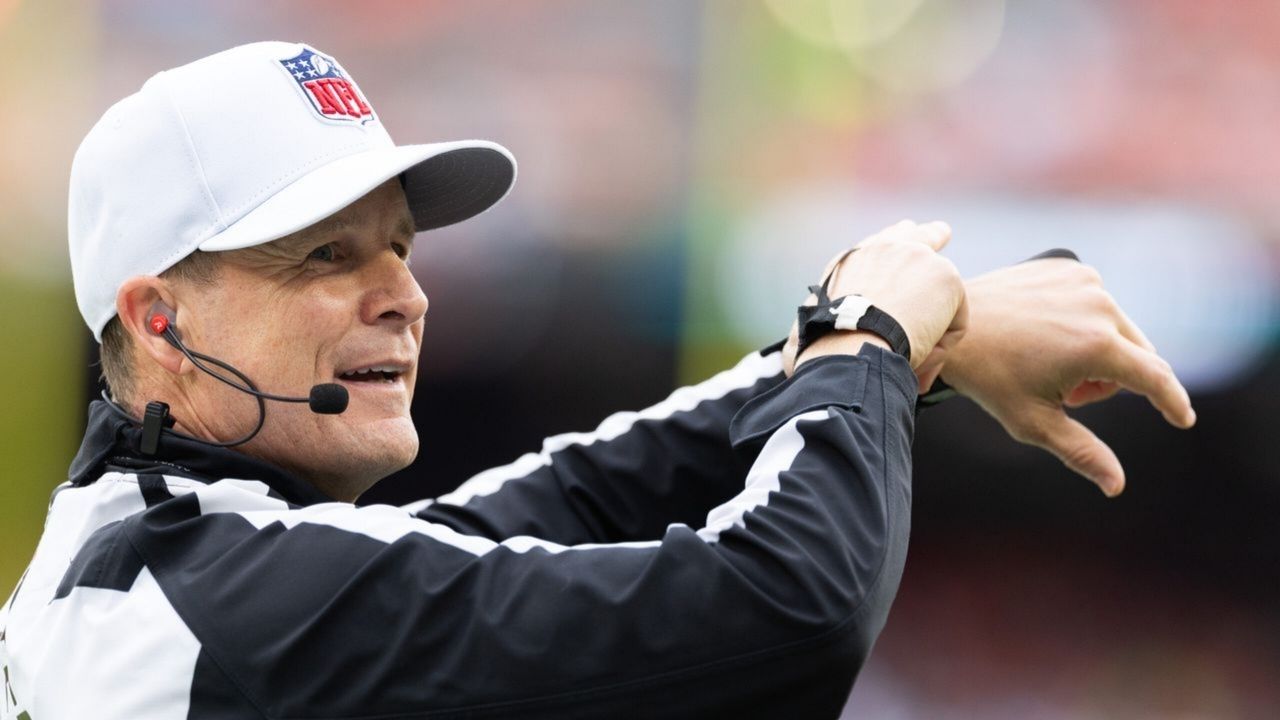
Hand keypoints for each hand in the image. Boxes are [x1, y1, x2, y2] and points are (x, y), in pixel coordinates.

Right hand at [785, 220, 967, 382]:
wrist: (848, 348)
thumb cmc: (823, 350)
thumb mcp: (809, 332)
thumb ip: (816, 331)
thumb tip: (789, 356)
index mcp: (851, 261)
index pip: (879, 244)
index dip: (894, 243)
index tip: (904, 235)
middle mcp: (883, 248)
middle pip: (916, 234)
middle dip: (930, 235)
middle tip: (942, 232)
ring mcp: (916, 256)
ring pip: (941, 288)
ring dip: (936, 318)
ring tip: (926, 345)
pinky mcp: (944, 275)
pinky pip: (955, 319)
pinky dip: (945, 341)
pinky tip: (924, 351)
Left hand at [940, 258, 1195, 496]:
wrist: (948, 324)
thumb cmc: (988, 377)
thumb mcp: (1033, 422)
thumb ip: (1081, 452)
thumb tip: (1117, 486)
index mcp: (1097, 345)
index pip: (1156, 378)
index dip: (1172, 403)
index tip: (1182, 420)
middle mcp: (1100, 306)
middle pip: (1138, 355)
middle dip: (1112, 380)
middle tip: (1066, 391)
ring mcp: (1084, 281)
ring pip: (1119, 329)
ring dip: (1099, 351)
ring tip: (1048, 360)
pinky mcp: (1068, 266)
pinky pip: (1095, 303)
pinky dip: (1082, 322)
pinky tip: (1042, 332)